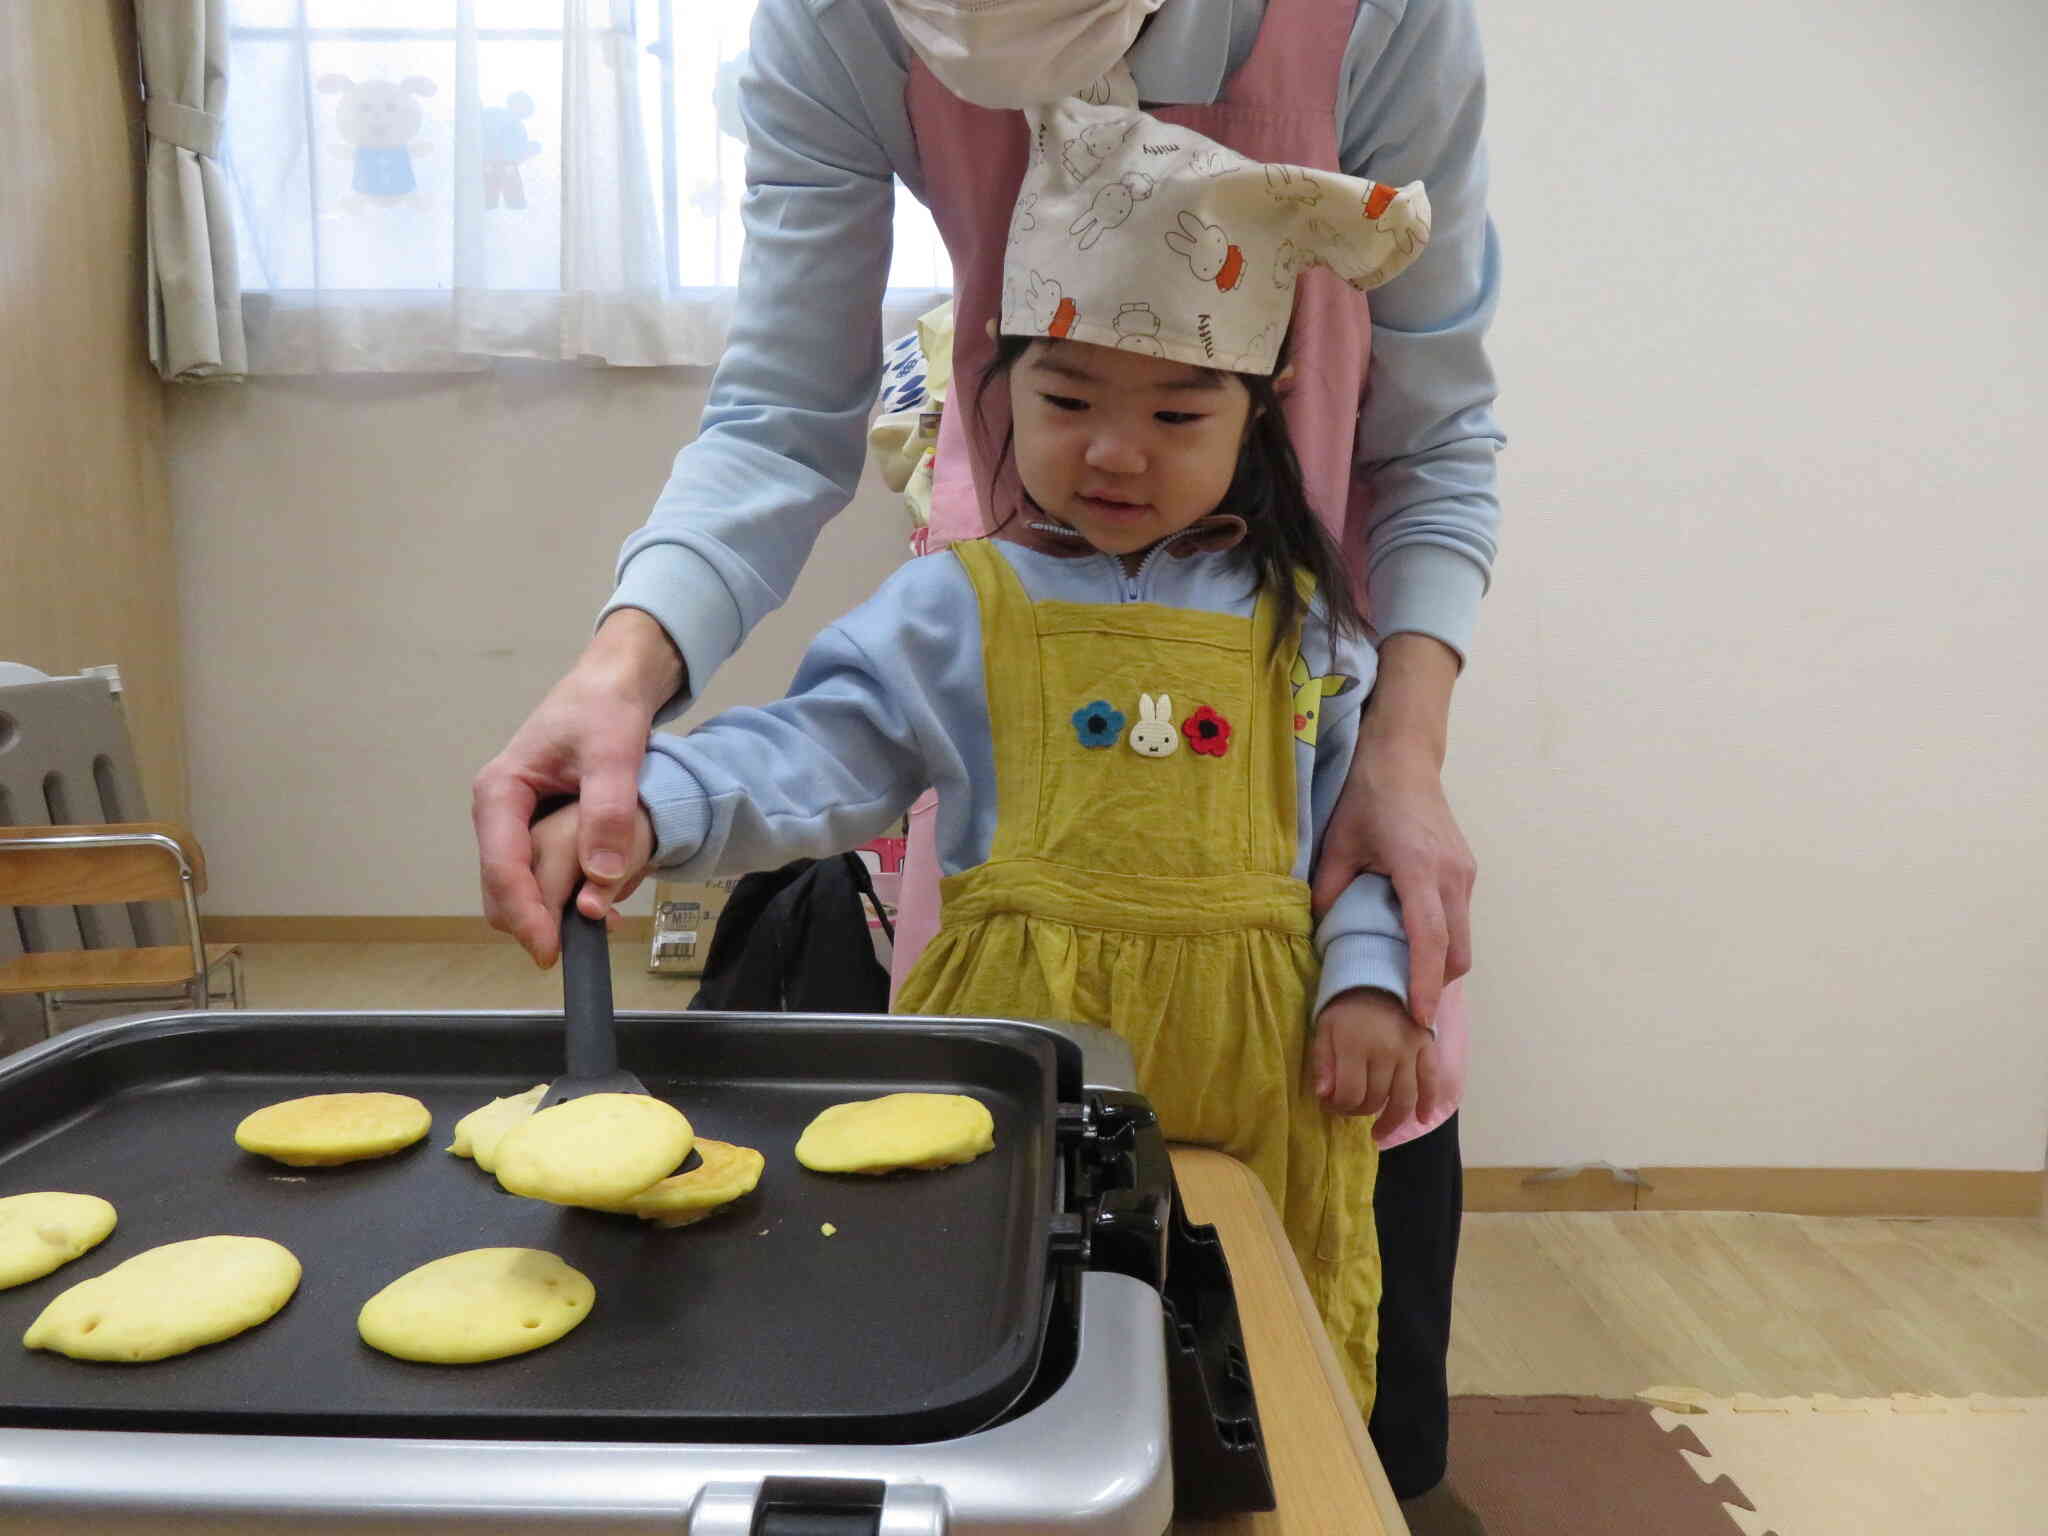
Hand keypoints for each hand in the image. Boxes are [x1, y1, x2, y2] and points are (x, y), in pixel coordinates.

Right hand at [472, 609, 682, 966]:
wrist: (615, 683)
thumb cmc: (605, 708)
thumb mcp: (613, 754)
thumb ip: (608, 812)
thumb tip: (601, 877)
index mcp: (499, 791)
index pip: (501, 868)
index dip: (524, 914)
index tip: (550, 951)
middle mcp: (500, 813)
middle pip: (502, 888)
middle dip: (537, 920)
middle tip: (583, 944)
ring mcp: (517, 823)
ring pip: (522, 887)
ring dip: (555, 911)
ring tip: (603, 921)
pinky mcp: (540, 829)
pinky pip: (544, 874)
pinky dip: (569, 894)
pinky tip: (606, 900)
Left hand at [1309, 635, 1474, 1031]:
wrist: (1404, 756)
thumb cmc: (1368, 796)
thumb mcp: (1338, 844)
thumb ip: (1328, 891)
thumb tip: (1318, 935)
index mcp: (1419, 868)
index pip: (1430, 938)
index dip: (1424, 982)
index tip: (1418, 1018)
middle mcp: (1452, 875)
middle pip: (1457, 951)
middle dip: (1435, 984)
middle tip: (1404, 1011)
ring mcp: (1466, 873)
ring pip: (1463, 939)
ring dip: (1440, 965)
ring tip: (1406, 983)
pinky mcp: (1467, 871)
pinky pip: (1461, 920)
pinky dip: (1443, 942)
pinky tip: (1413, 946)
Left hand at [1310, 988, 1439, 1133]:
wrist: (1377, 976)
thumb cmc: (1345, 1006)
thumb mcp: (1324, 1028)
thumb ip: (1322, 1062)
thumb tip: (1323, 1096)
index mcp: (1355, 1045)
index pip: (1350, 1094)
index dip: (1338, 1107)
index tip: (1330, 1105)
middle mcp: (1385, 1051)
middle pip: (1375, 1098)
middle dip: (1359, 1111)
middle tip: (1349, 1111)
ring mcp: (1410, 1050)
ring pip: (1403, 1097)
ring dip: (1391, 1120)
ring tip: (1378, 1133)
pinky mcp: (1427, 1046)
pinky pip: (1431, 1080)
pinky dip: (1427, 1103)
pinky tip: (1422, 1119)